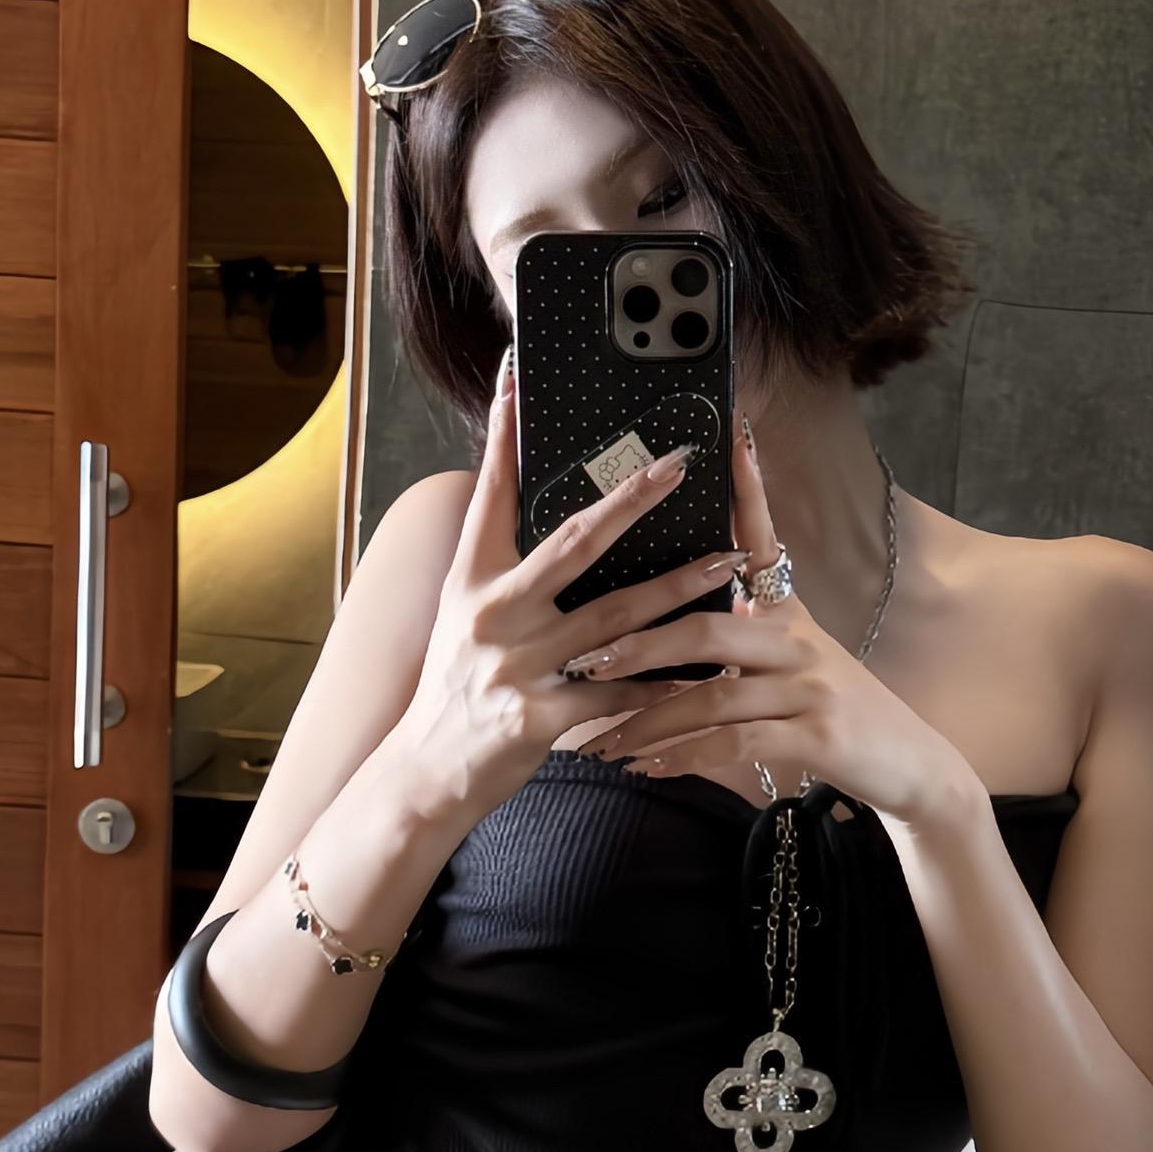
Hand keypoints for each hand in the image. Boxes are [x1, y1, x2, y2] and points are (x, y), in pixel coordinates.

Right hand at [395, 354, 748, 821]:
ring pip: (615, 618)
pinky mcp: (538, 717)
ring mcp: (516, 665)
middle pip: (574, 543)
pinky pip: (618, 694)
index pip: (489, 496)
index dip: (499, 435)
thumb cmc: (454, 688)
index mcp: (472, 581)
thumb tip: (555, 525)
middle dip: (632, 500)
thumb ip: (505, 572)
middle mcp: (493, 614)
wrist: (423, 772)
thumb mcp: (464, 617)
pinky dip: (663, 683)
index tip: (513, 379)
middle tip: (679, 464)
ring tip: (729, 560)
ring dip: (679, 588)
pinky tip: (707, 669)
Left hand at [567, 422, 976, 824]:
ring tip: (604, 742)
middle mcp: (801, 641)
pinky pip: (735, 743)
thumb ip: (745, 634)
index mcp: (789, 613)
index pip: (760, 540)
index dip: (745, 490)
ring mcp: (812, 687)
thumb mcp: (796, 659)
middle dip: (640, 643)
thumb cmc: (837, 713)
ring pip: (714, 693)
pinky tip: (649, 769)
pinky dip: (685, 757)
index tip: (726, 438)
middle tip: (585, 659)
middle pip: (708, 625)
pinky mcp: (818, 736)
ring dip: (650, 720)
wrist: (911, 765)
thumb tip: (675, 618)